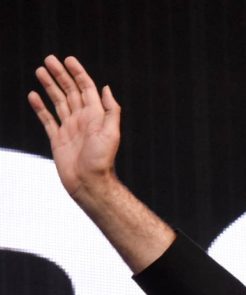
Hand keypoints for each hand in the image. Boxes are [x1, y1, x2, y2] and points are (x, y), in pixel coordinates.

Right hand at [27, 55, 121, 200]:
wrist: (89, 183)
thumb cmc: (102, 161)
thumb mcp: (111, 133)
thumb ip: (109, 110)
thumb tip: (106, 88)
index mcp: (95, 116)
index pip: (85, 89)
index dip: (78, 73)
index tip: (68, 59)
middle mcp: (82, 120)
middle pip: (69, 91)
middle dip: (60, 75)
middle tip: (49, 59)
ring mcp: (69, 128)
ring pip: (57, 101)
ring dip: (49, 86)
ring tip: (40, 71)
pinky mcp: (58, 139)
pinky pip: (47, 119)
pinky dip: (40, 107)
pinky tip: (33, 96)